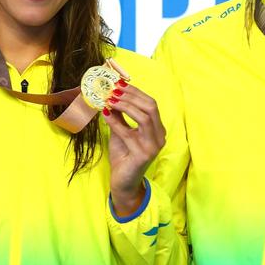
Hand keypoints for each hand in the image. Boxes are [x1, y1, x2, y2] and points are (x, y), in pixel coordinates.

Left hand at [102, 80, 165, 217]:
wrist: (122, 181)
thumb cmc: (123, 155)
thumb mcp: (121, 131)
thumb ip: (119, 115)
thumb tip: (110, 96)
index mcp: (157, 129)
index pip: (151, 104)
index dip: (135, 92)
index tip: (118, 84)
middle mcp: (160, 136)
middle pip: (151, 108)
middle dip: (131, 96)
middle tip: (113, 90)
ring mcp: (154, 146)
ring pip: (144, 118)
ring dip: (125, 106)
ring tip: (109, 100)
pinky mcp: (144, 155)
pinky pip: (129, 134)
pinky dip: (116, 123)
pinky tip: (105, 115)